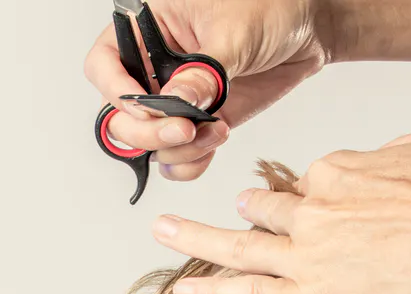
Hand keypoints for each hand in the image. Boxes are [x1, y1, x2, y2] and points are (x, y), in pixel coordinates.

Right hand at [83, 0, 330, 180]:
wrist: (305, 26)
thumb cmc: (266, 6)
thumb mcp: (231, 34)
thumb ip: (203, 72)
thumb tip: (176, 102)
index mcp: (148, 29)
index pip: (105, 65)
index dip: (117, 91)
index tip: (146, 106)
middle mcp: (155, 67)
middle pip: (122, 115)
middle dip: (149, 132)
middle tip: (183, 130)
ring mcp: (177, 98)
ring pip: (151, 142)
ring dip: (178, 150)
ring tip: (214, 133)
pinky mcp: (201, 121)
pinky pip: (180, 155)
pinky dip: (192, 162)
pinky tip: (214, 143)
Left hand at [151, 124, 410, 293]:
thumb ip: (400, 148)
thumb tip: (399, 155)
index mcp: (337, 172)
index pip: (311, 186)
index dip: (316, 199)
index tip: (329, 211)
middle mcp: (311, 208)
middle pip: (267, 209)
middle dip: (250, 209)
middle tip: (236, 210)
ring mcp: (304, 252)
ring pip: (240, 244)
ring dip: (198, 237)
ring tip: (165, 230)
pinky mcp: (309, 293)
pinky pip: (248, 293)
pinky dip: (212, 292)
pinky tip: (183, 291)